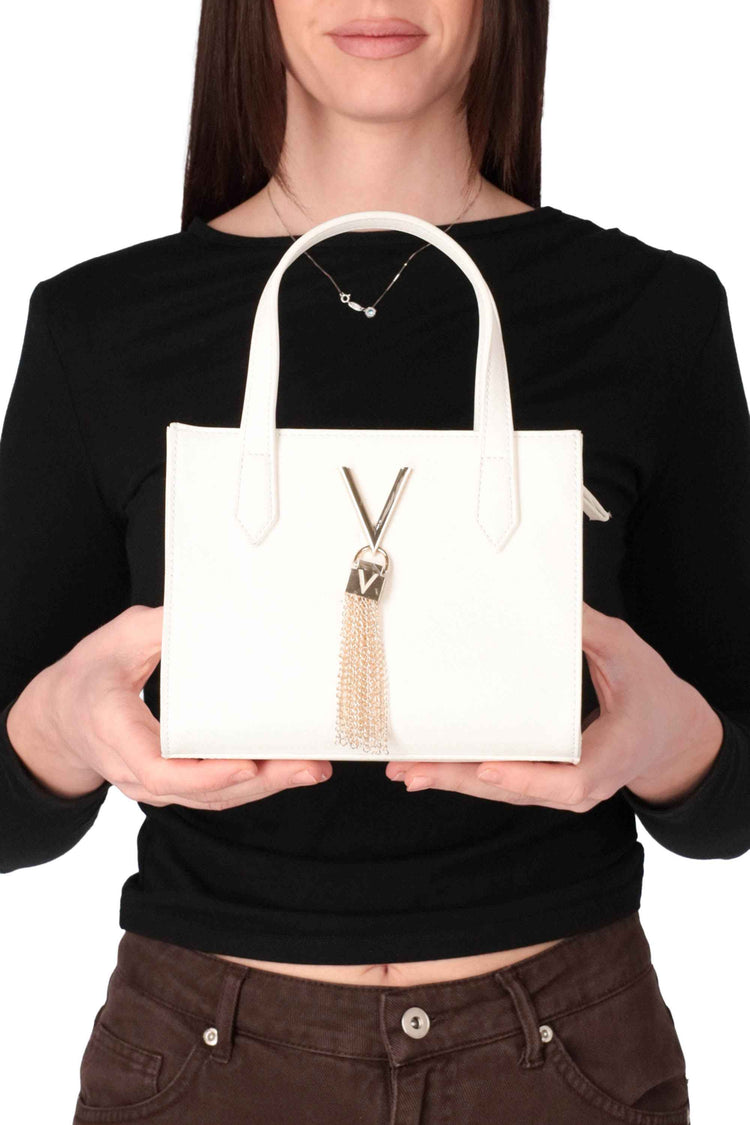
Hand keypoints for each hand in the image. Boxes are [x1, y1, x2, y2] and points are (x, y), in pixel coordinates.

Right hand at [7, 604, 330, 808]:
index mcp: (115, 730)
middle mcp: (134, 769)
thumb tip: (210, 609)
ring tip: (312, 768)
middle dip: (258, 783)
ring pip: (212, 799)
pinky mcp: (173, 784)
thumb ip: (161, 628)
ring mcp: (153, 785)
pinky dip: (253, 784)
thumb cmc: (90, 675)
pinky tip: (289, 769)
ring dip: (265, 786)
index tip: (246, 765)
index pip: (159, 770)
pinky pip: (214, 792)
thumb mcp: (118, 639)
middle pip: (199, 792)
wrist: (60, 717)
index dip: (206, 776)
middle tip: (307, 766)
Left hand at [384, 601, 723, 811]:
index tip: (488, 767)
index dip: (526, 777)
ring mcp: (562, 787)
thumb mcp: (629, 655)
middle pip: (517, 790)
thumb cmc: (652, 694)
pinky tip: (431, 770)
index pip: (568, 780)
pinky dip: (467, 776)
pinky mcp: (546, 781)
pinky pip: (505, 782)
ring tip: (408, 771)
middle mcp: (582, 784)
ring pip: (504, 790)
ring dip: (455, 781)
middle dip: (463, 780)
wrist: (671, 736)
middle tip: (415, 769)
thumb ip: (593, 632)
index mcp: (609, 757)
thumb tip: (554, 603)